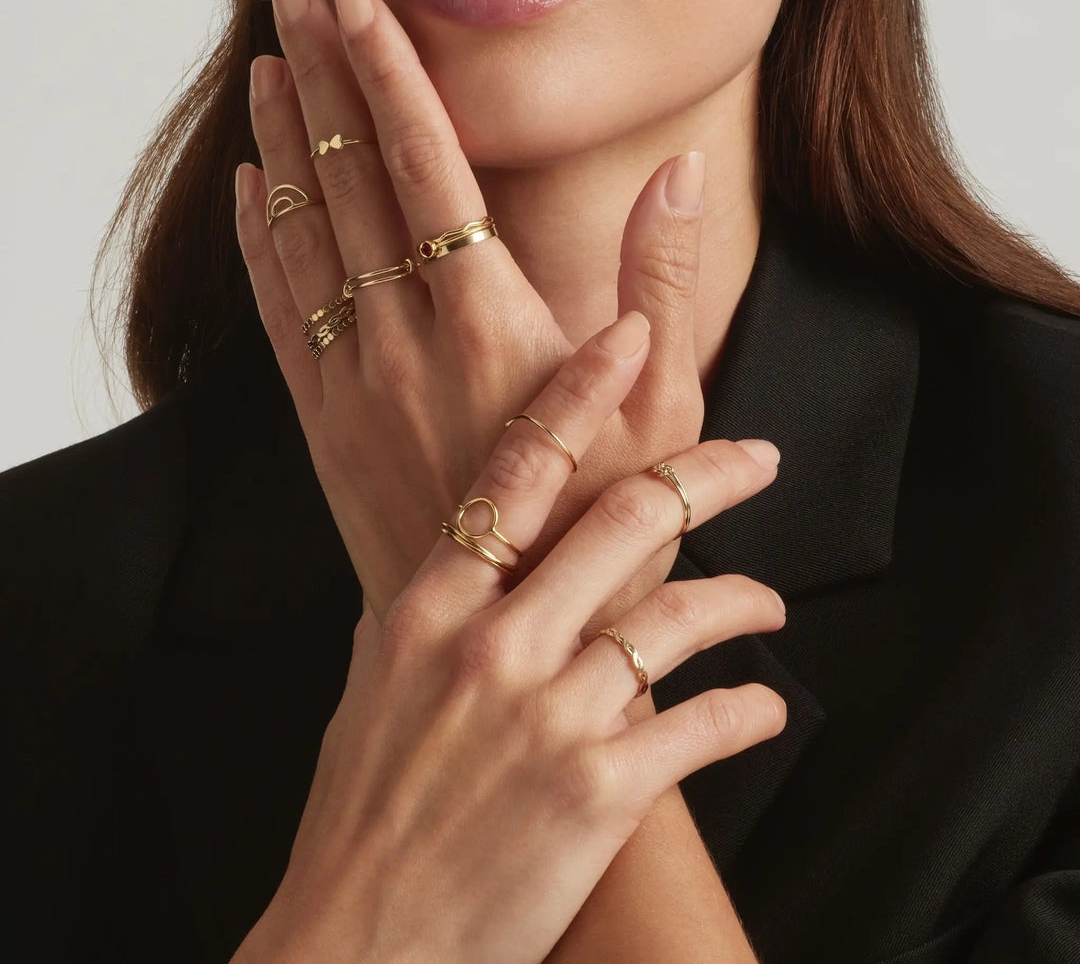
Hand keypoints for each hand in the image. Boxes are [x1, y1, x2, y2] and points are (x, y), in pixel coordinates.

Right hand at [230, 327, 786, 963]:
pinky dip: (749, 709)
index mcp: (433, 604)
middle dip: (709, 472)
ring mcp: (550, 713)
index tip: (629, 336)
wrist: (361, 937)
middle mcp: (495, 642)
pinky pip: (706, 724)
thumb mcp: (379, 680)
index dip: (580, 390)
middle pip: (624, 517)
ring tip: (768, 599)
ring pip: (681, 615)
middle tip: (758, 455)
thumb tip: (470, 554)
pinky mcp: (600, 788)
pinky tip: (764, 705)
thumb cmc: (367, 805)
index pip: (518, 466)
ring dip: (743, 597)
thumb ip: (431, 607)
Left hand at [235, 0, 707, 624]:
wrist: (515, 630)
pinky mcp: (325, 426)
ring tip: (264, 71)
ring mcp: (353, 384)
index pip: (428, 167)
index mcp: (492, 322)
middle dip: (320, 82)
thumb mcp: (667, 402)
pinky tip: (251, 195)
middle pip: (350, 181)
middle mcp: (408, 342)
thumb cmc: (600, 519)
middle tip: (295, 2)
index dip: (391, 77)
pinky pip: (276, 315)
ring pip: (302, 236)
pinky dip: (259, 244)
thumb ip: (665, 280)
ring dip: (280, 145)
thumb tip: (682, 173)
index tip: (359, 8)